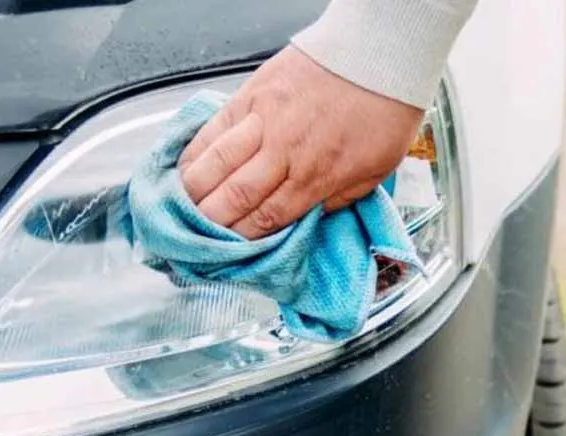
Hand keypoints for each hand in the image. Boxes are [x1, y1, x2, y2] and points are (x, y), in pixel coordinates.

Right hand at [177, 46, 424, 238]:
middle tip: (196, 236)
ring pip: (215, 163)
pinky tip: (185, 167)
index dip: (242, 239)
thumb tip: (307, 219)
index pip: (266, 219)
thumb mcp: (375, 171)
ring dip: (194, 190)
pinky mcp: (251, 94)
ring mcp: (263, 121)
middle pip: (234, 197)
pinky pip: (213, 128)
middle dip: (210, 222)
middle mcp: (284, 152)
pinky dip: (195, 150)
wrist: (377, 55)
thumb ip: (338, 199)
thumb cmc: (383, 112)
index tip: (228, 251)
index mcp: (316, 176)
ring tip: (182, 206)